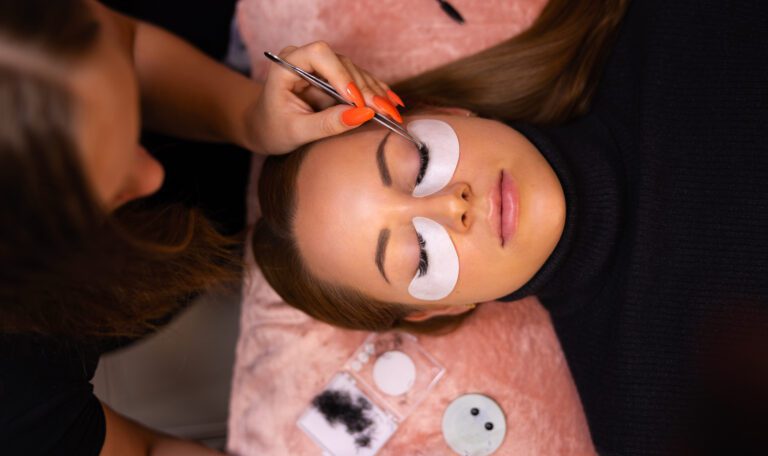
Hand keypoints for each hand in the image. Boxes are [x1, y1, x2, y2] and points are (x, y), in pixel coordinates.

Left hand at [245, 41, 404, 154]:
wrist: (265, 128)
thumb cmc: (273, 129)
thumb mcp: (296, 132)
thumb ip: (326, 124)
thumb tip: (361, 114)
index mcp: (288, 64)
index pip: (319, 55)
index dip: (341, 75)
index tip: (356, 100)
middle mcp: (306, 58)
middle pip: (342, 64)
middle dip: (364, 89)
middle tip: (384, 112)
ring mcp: (323, 67)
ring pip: (355, 72)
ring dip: (375, 93)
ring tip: (392, 112)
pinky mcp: (335, 78)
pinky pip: (359, 81)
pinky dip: (376, 93)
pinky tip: (393, 103)